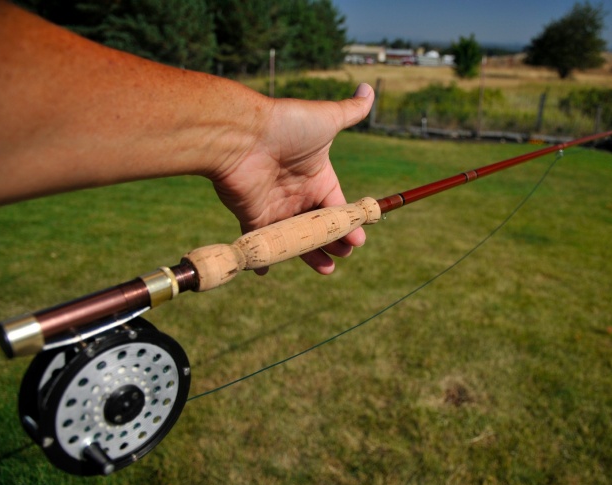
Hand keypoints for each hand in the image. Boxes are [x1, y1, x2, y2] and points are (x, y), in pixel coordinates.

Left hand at [211, 83, 374, 274]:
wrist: (242, 134)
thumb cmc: (286, 126)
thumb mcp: (327, 118)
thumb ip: (350, 110)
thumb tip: (369, 90)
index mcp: (317, 175)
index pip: (337, 204)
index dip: (349, 222)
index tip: (359, 238)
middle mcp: (297, 192)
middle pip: (318, 225)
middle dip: (332, 241)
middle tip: (342, 254)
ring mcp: (275, 207)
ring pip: (295, 238)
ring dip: (309, 254)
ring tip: (326, 268)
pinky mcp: (253, 218)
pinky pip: (261, 242)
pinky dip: (264, 257)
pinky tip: (267, 268)